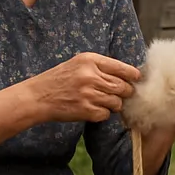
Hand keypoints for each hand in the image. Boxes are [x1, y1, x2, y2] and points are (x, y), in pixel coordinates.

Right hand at [26, 53, 140, 122]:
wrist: (38, 96)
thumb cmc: (59, 79)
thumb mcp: (78, 64)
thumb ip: (100, 66)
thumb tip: (127, 75)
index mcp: (90, 60)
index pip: (122, 68)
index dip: (133, 75)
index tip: (137, 79)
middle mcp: (91, 76)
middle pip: (123, 87)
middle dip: (125, 92)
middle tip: (121, 94)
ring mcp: (88, 94)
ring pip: (117, 102)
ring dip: (114, 104)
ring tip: (103, 101)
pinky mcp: (85, 110)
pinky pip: (106, 114)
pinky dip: (102, 114)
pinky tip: (93, 109)